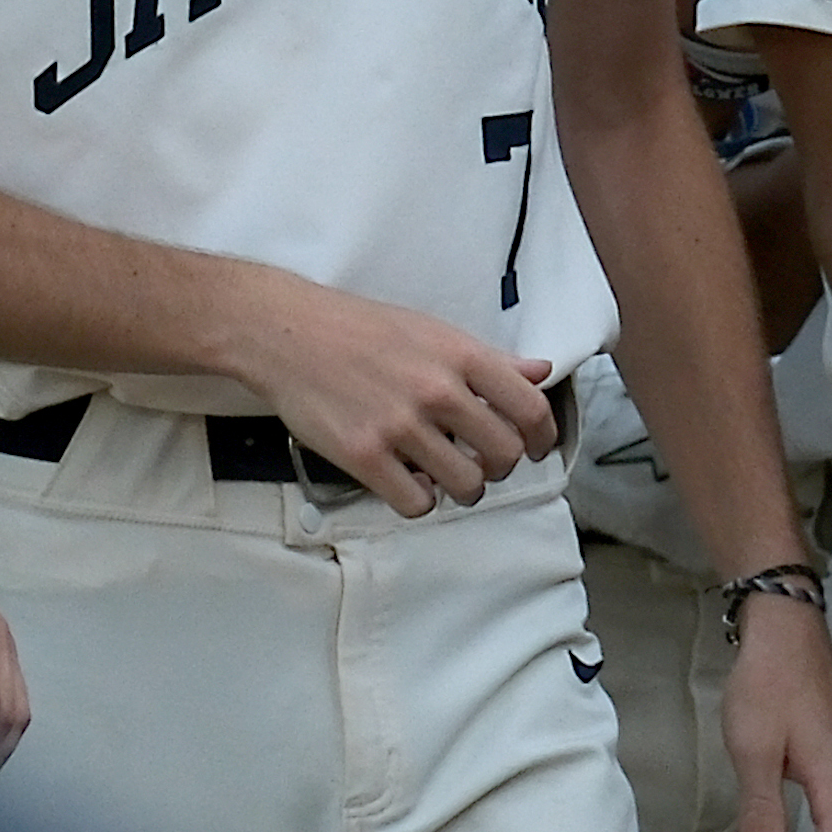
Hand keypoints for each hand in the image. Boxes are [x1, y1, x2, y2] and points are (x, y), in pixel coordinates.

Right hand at [243, 275, 563, 516]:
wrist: (288, 333)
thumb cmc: (362, 329)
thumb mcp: (436, 331)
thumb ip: (492, 359)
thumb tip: (541, 372)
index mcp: (463, 357)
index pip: (531, 408)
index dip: (543, 437)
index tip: (538, 449)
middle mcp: (438, 391)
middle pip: (505, 454)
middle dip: (502, 467)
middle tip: (485, 463)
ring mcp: (400, 425)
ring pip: (466, 485)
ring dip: (465, 490)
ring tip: (450, 477)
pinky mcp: (362, 455)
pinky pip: (416, 502)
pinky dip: (421, 501)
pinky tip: (412, 483)